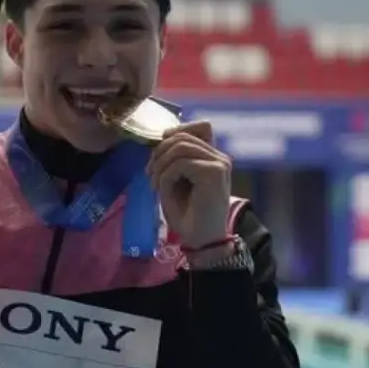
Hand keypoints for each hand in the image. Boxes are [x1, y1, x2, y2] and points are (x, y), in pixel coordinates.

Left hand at [145, 120, 231, 249]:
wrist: (202, 241)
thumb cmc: (189, 215)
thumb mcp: (176, 180)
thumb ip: (175, 158)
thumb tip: (163, 137)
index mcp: (213, 157)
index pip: (200, 126)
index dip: (176, 131)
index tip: (158, 153)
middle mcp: (219, 157)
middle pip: (183, 135)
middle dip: (159, 152)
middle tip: (149, 175)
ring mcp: (219, 163)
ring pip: (180, 146)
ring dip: (160, 164)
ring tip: (153, 184)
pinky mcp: (214, 172)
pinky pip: (180, 163)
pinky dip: (165, 176)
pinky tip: (161, 191)